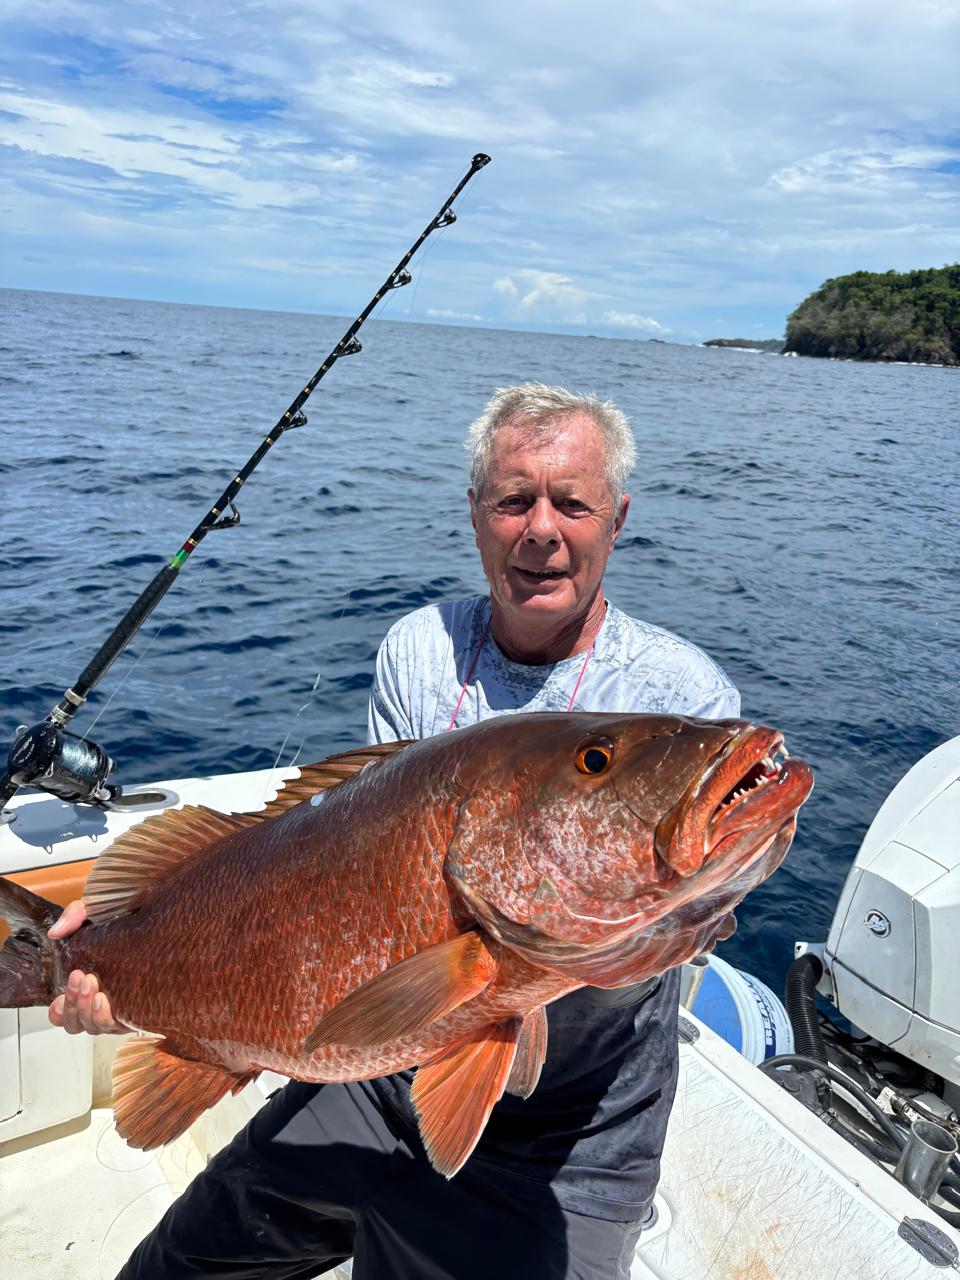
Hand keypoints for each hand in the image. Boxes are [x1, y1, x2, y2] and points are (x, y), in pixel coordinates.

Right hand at [47, 901, 127, 1034]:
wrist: (158, 908)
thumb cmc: (127, 916)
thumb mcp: (96, 910)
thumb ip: (74, 916)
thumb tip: (56, 932)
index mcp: (88, 985)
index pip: (64, 1013)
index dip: (59, 1010)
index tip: (59, 994)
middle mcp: (103, 1001)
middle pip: (77, 1023)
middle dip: (73, 1003)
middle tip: (80, 977)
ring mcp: (121, 1007)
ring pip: (94, 1027)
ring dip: (86, 1009)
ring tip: (92, 984)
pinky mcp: (140, 1010)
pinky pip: (116, 1026)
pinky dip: (104, 1016)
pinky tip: (103, 998)